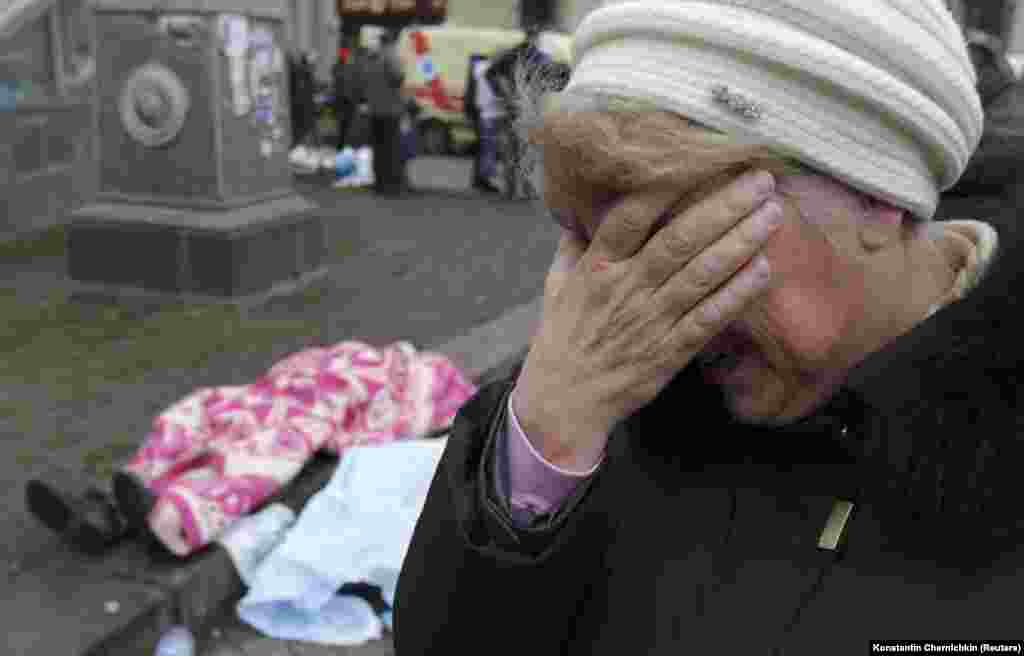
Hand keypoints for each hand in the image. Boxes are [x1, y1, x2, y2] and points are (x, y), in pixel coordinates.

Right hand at [512, 171, 781, 470]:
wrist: (564, 402)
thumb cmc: (561, 340)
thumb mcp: (556, 287)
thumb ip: (574, 247)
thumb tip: (585, 210)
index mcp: (596, 269)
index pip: (627, 220)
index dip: (660, 189)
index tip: (693, 159)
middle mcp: (626, 289)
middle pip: (678, 240)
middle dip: (722, 207)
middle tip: (759, 180)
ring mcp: (650, 320)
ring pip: (701, 274)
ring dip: (740, 242)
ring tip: (772, 214)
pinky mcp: (670, 351)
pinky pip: (709, 318)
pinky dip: (737, 294)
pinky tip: (763, 269)